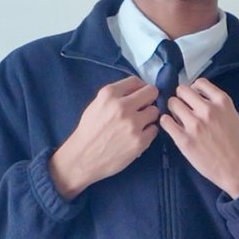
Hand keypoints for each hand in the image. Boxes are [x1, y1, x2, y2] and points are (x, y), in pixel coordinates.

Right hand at [49, 76, 159, 198]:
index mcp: (109, 94)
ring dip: (149, 117)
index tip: (140, 95)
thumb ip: (116, 95)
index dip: (140, 88)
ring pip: (155, 112)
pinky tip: (137, 136)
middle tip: (144, 109)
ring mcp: (133, 124)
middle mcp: (122, 106)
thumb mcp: (96, 104)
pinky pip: (154, 129)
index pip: (136, 81)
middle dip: (149, 100)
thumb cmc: (89, 131)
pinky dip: (148, 133)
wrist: (83, 158)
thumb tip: (137, 91)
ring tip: (138, 125)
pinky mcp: (140, 141)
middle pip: (151, 92)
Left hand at [160, 78, 238, 197]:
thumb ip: (216, 104)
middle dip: (181, 98)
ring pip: (172, 103)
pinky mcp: (184, 140)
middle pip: (182, 90)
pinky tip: (172, 127)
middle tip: (184, 109)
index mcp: (222, 101)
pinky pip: (166, 121)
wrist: (237, 169)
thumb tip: (197, 97)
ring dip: (173, 110)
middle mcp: (208, 109)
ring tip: (178, 120)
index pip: (199, 83)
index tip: (193, 99)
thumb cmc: (236, 145)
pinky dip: (167, 122)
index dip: (193, 90)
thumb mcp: (232, 115)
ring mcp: (195, 124)